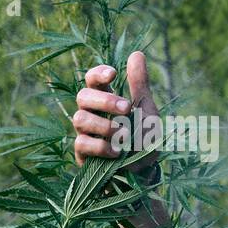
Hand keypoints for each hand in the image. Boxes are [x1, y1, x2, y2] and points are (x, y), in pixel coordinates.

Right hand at [72, 50, 159, 175]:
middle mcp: (92, 114)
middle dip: (104, 101)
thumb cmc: (144, 140)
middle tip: (126, 109)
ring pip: (79, 119)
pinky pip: (81, 143)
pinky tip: (117, 152)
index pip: (92, 79)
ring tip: (124, 134)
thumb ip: (140, 85)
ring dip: (104, 125)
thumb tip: (136, 53)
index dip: (97, 73)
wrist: (144, 175)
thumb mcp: (147, 110)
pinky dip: (101, 146)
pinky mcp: (83, 155)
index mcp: (106, 100)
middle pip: (82, 96)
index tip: (113, 74)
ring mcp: (85, 134)